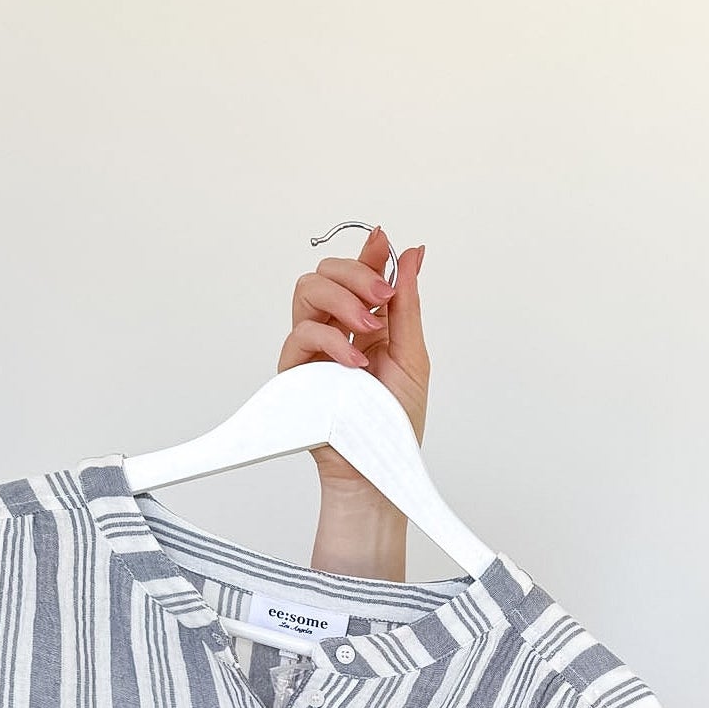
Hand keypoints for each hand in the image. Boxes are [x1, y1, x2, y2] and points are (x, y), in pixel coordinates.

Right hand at [278, 223, 429, 491]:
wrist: (377, 468)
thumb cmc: (393, 422)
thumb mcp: (412, 357)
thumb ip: (408, 305)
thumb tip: (412, 254)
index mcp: (366, 324)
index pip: (359, 276)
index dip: (368, 253)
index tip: (383, 239)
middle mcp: (337, 330)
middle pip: (327, 273)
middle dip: (356, 274)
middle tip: (383, 295)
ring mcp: (313, 348)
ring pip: (306, 292)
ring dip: (341, 300)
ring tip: (369, 326)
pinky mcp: (296, 370)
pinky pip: (301, 335)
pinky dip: (331, 342)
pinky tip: (355, 363)